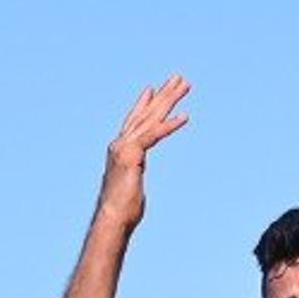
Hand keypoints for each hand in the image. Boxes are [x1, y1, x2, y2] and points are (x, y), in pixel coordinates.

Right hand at [98, 76, 189, 224]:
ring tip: (185, 85)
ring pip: (152, 118)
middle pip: (146, 113)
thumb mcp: (130, 187)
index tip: (152, 89)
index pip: (134, 121)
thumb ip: (133, 176)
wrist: (112, 219)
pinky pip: (155, 135)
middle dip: (164, 94)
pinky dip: (170, 125)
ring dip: (170, 99)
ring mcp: (124, 148)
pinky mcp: (132, 155)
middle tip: (180, 78)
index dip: (143, 104)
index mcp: (120, 150)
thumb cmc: (121, 211)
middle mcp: (121, 144)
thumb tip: (132, 182)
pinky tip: (186, 116)